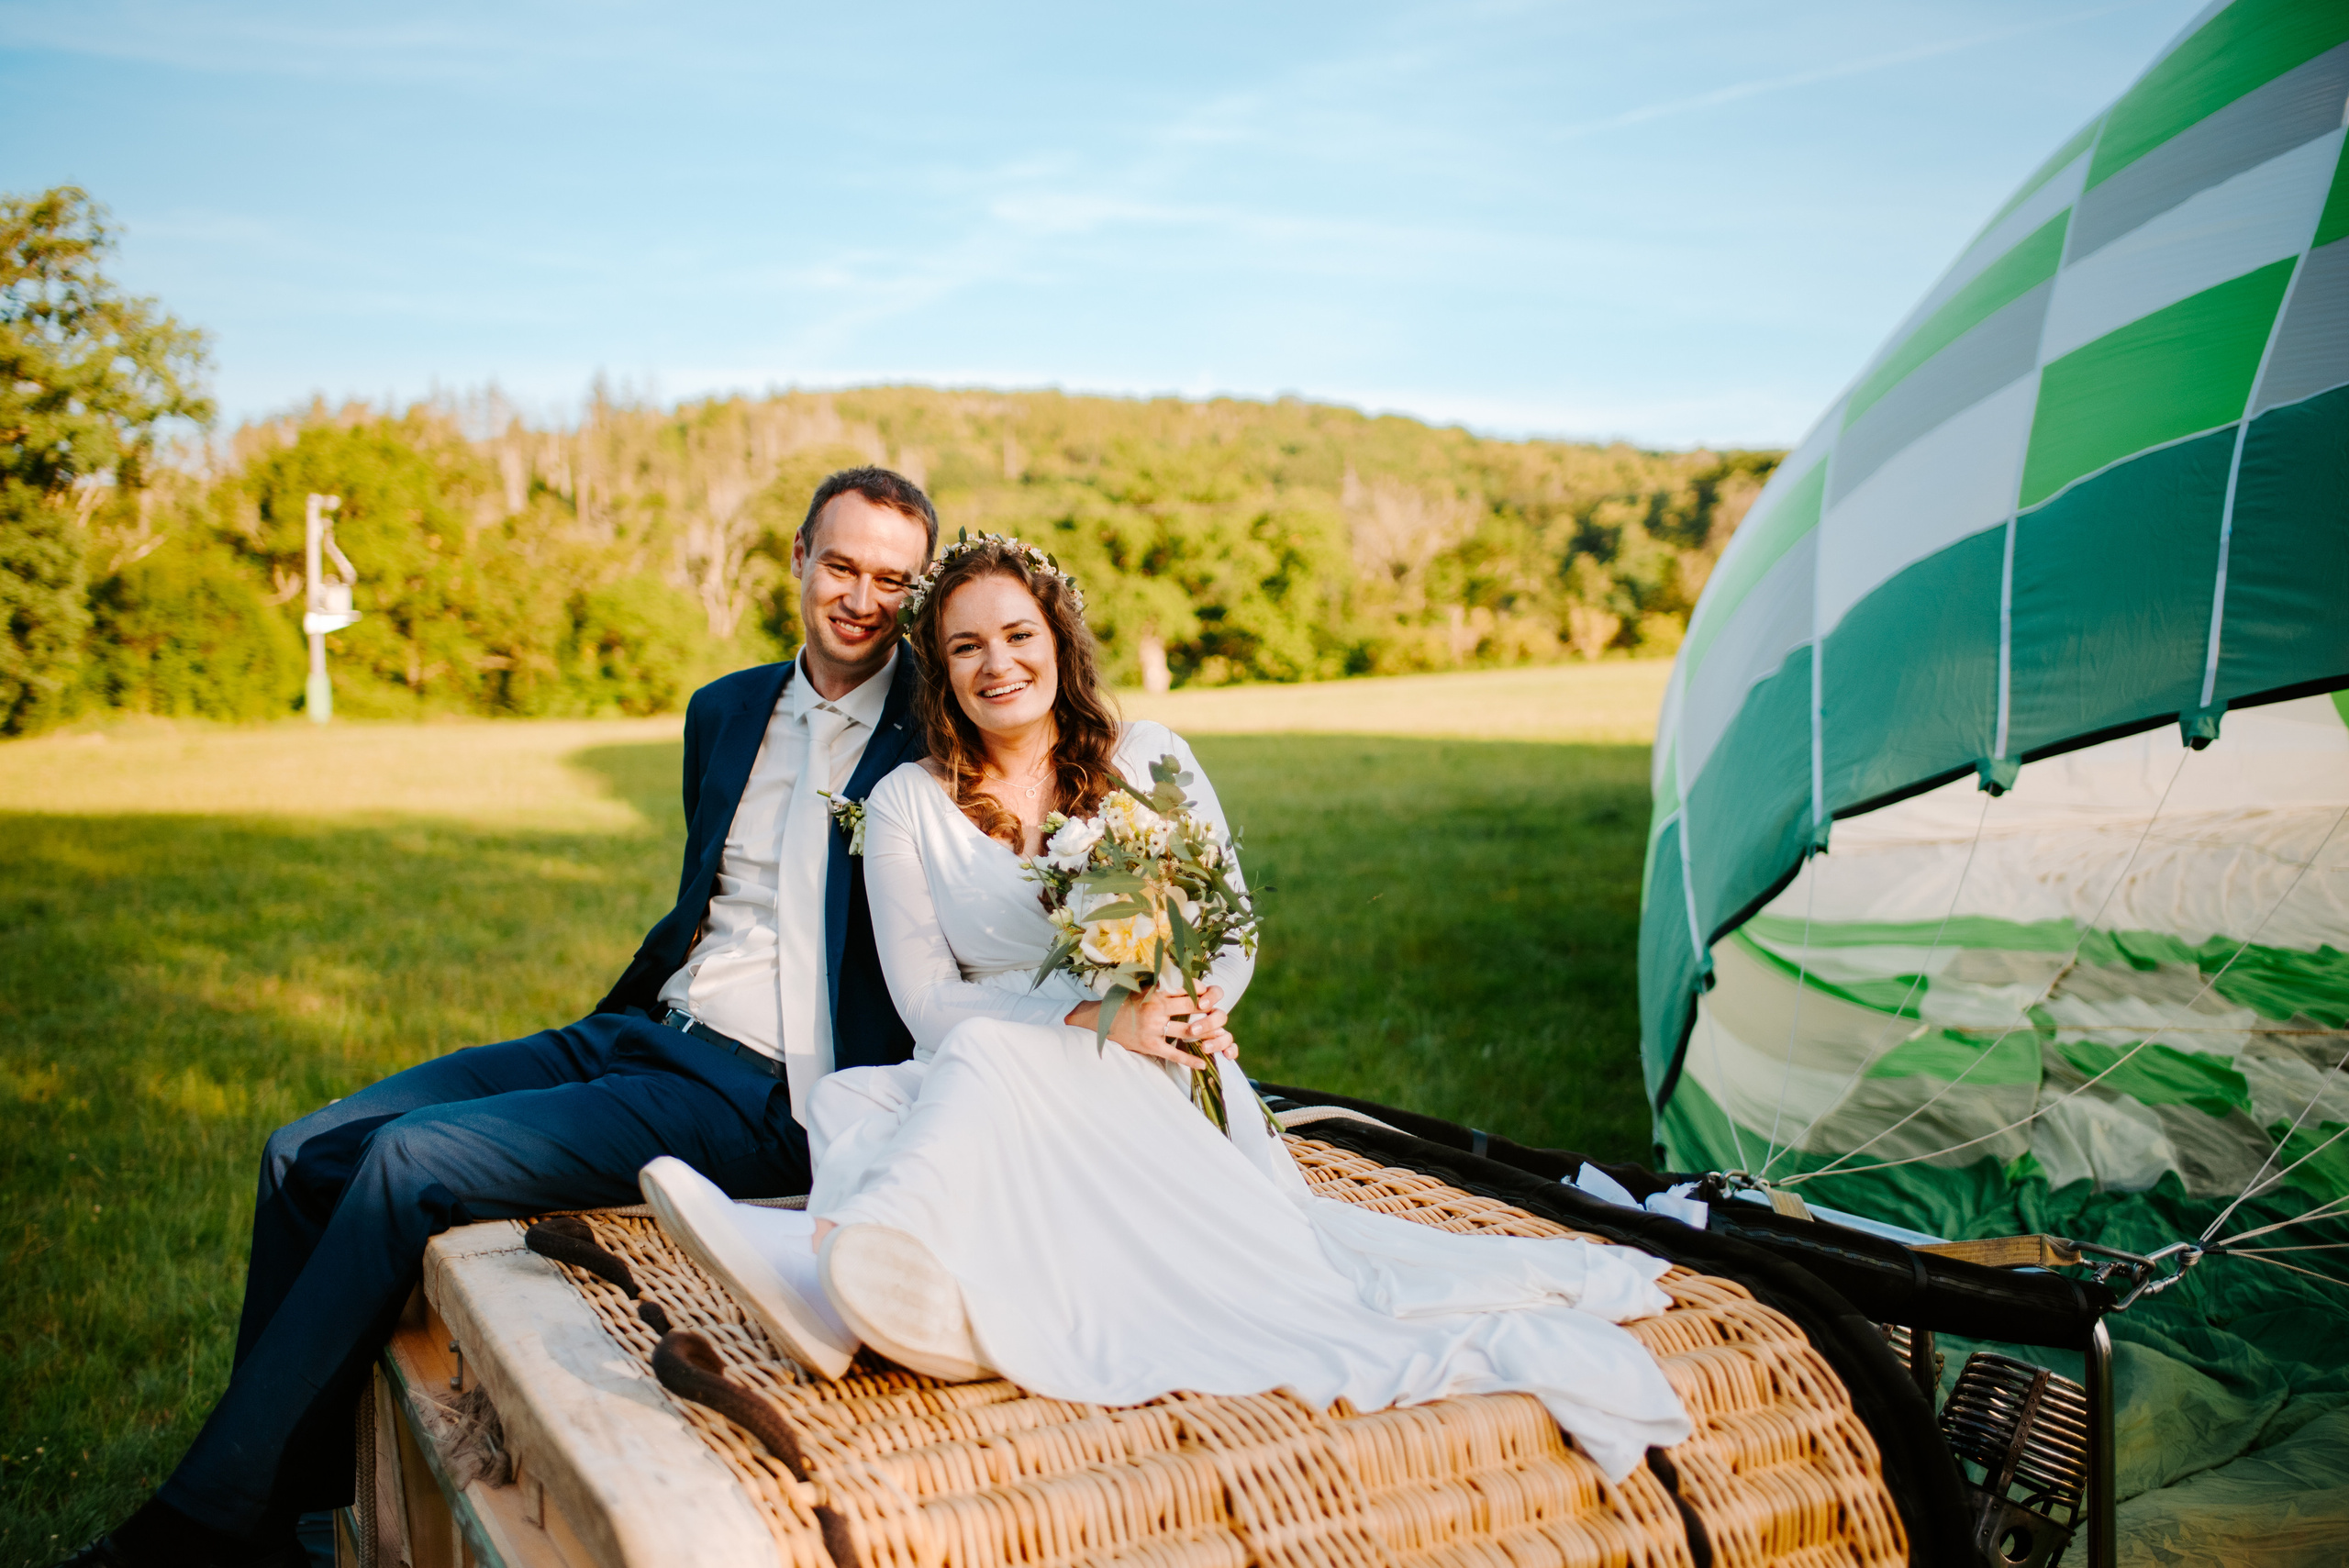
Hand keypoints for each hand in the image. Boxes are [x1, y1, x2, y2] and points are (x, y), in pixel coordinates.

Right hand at [1067, 984, 1235, 1065]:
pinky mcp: (1150, 1046)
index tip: (1211, 995)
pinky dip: (1190, 1060)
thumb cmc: (1126, 1003)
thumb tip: (1188, 980)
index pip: (1186, 989)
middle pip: (1191, 1008)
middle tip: (1220, 1015)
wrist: (1103, 1022)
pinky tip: (1203, 1064)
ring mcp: (1153, 1028)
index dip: (1203, 992)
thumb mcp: (1144, 989)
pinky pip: (1174, 1054)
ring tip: (1219, 1037)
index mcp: (1156, 992)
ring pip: (1187, 1030)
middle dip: (1209, 1012)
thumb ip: (1164, 986)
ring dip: (1206, 1034)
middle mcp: (1156, 1009)